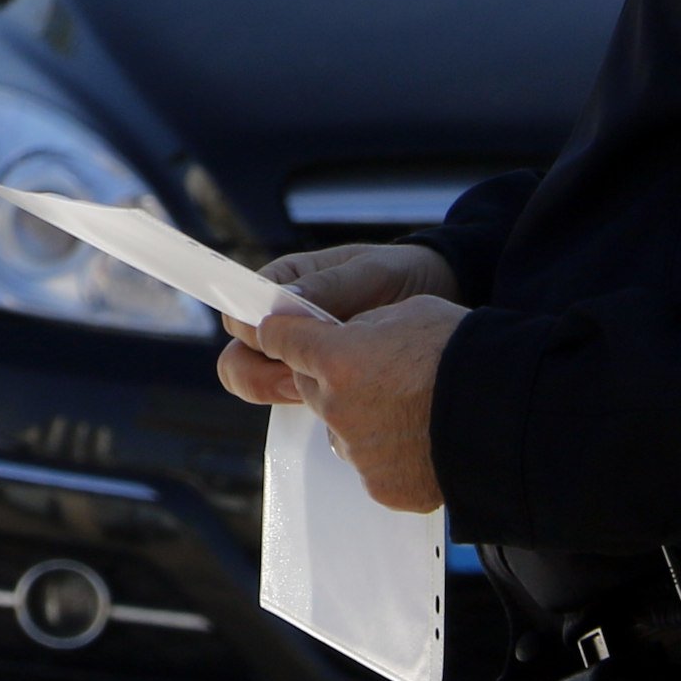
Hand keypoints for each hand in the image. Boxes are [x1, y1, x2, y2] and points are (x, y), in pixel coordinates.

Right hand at [214, 242, 456, 404]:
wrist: (442, 297)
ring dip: (287, 393)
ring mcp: (298, 356)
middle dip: (263, 375)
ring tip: (330, 390)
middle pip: (238, 360)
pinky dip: (314, 407)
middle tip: (300, 378)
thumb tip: (283, 303)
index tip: (278, 343)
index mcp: (283, 284)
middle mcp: (281, 323)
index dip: (250, 333)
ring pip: (262, 386)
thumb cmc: (402, 274)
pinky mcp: (320, 382)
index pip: (238, 313)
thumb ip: (330, 286)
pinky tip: (346, 404)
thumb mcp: (372, 273)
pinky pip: (299, 402)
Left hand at [236, 293, 462, 514]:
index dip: (285, 333)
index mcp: (337, 359)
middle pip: (313, 388)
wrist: (510, 414)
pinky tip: (425, 440)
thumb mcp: (410, 313)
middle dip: (334, 378)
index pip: (281, 340)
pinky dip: (392, 455)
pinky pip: (373, 466)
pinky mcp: (381, 487)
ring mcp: (357, 453)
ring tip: (413, 409)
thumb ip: (364, 328)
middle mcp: (336, 408)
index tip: (282, 333)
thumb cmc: (464, 353)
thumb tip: (346, 338)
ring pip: (342, 428)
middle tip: (380, 372)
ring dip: (363, 418)